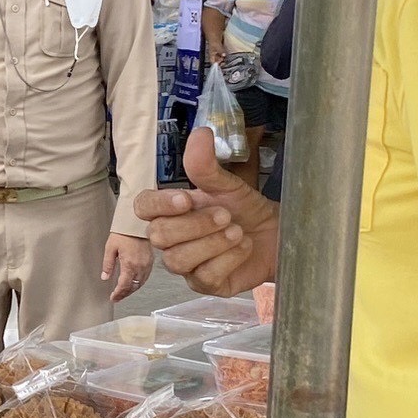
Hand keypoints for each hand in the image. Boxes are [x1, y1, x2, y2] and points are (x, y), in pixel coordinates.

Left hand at [101, 232, 152, 301]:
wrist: (136, 225)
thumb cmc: (123, 234)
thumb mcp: (110, 248)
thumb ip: (108, 264)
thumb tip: (105, 277)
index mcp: (129, 264)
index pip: (124, 285)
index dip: (118, 294)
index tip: (113, 298)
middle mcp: (140, 267)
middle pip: (133, 287)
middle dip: (124, 294)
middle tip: (117, 298)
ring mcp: (147, 265)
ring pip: (140, 283)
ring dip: (132, 290)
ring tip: (124, 293)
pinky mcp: (150, 262)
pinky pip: (145, 277)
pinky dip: (139, 283)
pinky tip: (133, 283)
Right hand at [131, 128, 278, 294]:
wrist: (275, 234)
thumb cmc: (244, 208)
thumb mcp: (227, 184)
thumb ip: (206, 165)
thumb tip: (200, 133)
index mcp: (170, 210)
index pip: (143, 208)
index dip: (160, 205)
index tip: (187, 200)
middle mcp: (171, 239)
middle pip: (159, 236)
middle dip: (195, 225)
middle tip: (225, 215)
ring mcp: (185, 264)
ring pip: (178, 260)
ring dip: (212, 243)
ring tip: (237, 231)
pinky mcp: (204, 284)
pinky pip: (203, 276)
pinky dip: (228, 259)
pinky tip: (244, 246)